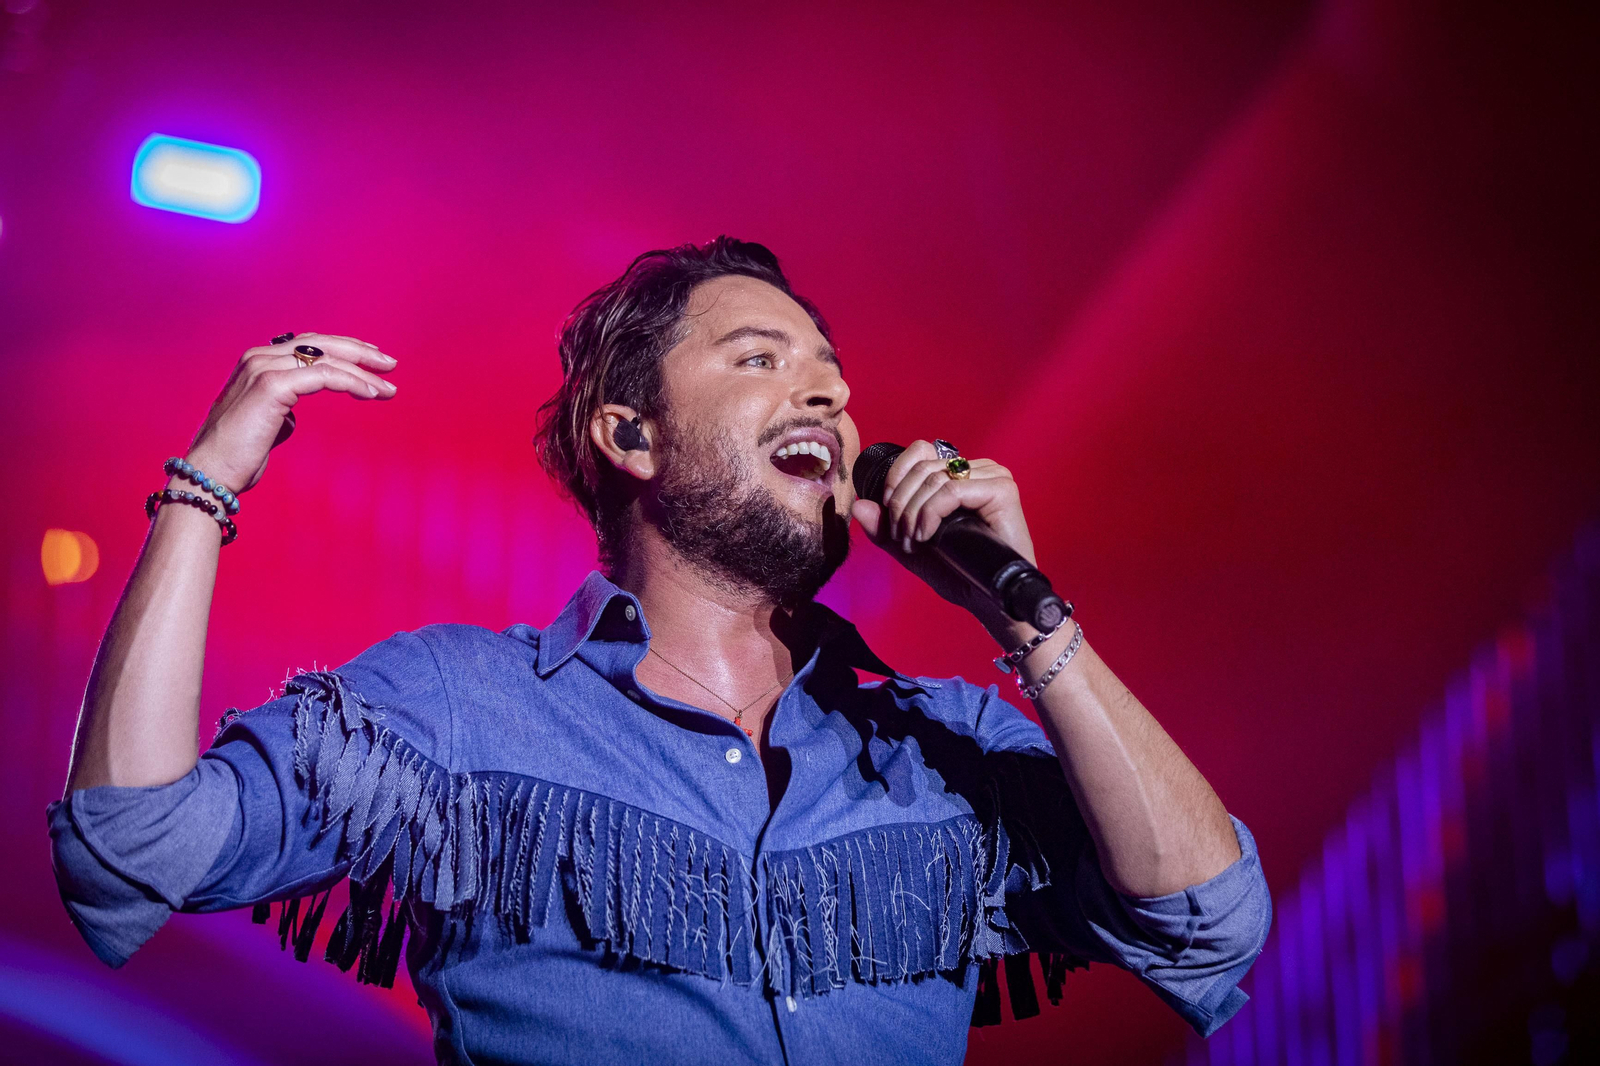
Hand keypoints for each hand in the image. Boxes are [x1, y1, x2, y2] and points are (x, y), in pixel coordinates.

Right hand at [182, 333, 397, 492]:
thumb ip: (280, 410)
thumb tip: (294, 415)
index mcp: (257, 362)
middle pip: (321, 343)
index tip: (372, 363)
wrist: (210, 473)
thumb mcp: (264, 423)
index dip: (343, 350)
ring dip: (363, 372)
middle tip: (390, 365)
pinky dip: (352, 382)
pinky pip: (324, 376)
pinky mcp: (271, 384)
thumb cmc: (237, 456)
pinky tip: (371, 394)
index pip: (308, 345)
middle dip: (359, 352)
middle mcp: (259, 357)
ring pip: (326, 358)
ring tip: (388, 388)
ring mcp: (263, 367)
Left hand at [849, 439, 1036, 632]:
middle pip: (921, 467)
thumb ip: (885, 529)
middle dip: (900, 505)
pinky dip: (930, 514)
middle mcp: (978, 469)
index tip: (891, 516)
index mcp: (960, 473)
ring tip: (915, 542)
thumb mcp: (912, 548)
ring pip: (933, 479)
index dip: (895, 478)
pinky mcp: (1002, 490)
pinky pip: (951, 491)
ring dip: (913, 513)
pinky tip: (928, 536)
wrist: (991, 600)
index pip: (919, 451)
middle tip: (902, 539)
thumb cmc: (959, 572)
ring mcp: (992, 476)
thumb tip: (859, 506)